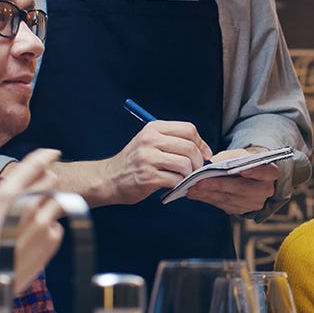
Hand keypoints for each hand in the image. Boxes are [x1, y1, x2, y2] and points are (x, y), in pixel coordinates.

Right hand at [0, 149, 63, 292]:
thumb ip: (6, 195)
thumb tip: (23, 182)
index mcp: (6, 196)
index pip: (34, 165)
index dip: (46, 156)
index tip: (53, 153)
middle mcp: (27, 206)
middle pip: (52, 180)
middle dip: (47, 183)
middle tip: (36, 195)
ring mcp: (43, 224)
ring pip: (56, 202)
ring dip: (47, 207)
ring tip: (29, 223)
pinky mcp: (52, 240)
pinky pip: (57, 226)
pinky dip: (48, 229)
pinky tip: (31, 241)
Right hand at [94, 121, 211, 205]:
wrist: (109, 179)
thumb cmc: (134, 162)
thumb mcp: (150, 142)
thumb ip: (174, 141)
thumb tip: (205, 150)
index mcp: (153, 128)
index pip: (188, 129)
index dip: (201, 143)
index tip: (204, 154)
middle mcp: (150, 140)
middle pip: (189, 147)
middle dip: (198, 161)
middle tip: (196, 169)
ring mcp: (148, 158)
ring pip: (185, 164)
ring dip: (189, 174)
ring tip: (183, 177)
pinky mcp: (147, 176)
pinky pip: (176, 180)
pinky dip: (179, 184)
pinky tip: (173, 184)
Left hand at [186, 148, 279, 214]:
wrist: (250, 175)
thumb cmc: (245, 161)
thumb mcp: (241, 154)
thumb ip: (231, 157)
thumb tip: (213, 162)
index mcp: (270, 172)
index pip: (265, 172)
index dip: (255, 171)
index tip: (243, 170)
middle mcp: (265, 190)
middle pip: (241, 188)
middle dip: (218, 185)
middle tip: (199, 182)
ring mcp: (254, 203)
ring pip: (229, 199)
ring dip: (208, 194)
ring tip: (192, 189)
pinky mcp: (242, 210)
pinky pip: (223, 206)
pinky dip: (209, 199)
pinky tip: (197, 194)